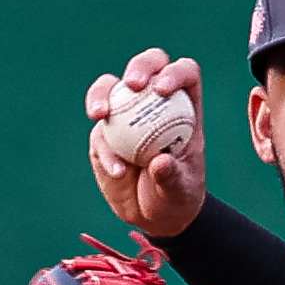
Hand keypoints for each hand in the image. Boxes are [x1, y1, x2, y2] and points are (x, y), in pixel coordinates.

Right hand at [83, 49, 209, 236]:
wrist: (152, 216)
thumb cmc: (177, 198)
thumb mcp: (181, 191)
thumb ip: (172, 177)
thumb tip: (160, 162)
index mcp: (184, 108)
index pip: (184, 75)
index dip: (175, 72)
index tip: (163, 89)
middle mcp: (154, 103)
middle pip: (147, 67)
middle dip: (139, 67)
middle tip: (132, 85)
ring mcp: (126, 115)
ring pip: (111, 87)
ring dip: (102, 94)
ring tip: (100, 115)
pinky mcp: (105, 134)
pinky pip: (100, 132)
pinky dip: (105, 149)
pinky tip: (116, 170)